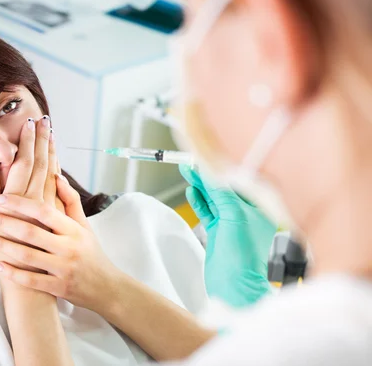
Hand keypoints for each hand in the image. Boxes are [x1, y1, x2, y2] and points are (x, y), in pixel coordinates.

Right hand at [0, 116, 61, 272]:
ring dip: (51, 152)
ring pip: (51, 173)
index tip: (32, 121)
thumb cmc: (7, 256)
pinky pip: (58, 189)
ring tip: (51, 132)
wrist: (30, 283)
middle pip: (41, 163)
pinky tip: (57, 161)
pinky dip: (57, 171)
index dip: (29, 141)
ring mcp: (49, 209)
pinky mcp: (57, 218)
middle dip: (42, 140)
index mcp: (19, 199)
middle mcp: (36, 201)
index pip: (26, 162)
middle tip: (43, 119)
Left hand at [0, 175, 119, 312]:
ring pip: (28, 256)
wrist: (107, 288)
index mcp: (73, 229)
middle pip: (30, 231)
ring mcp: (64, 269)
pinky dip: (13, 273)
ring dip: (3, 246)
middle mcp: (69, 247)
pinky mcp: (59, 288)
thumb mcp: (84, 226)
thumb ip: (70, 201)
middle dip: (3, 222)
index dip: (19, 202)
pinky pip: (32, 281)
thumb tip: (56, 175)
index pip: (43, 210)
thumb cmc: (92, 252)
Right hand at [179, 165, 276, 307]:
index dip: (219, 169)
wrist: (235, 287)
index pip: (237, 182)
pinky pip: (208, 212)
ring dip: (200, 186)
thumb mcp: (234, 216)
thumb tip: (211, 173)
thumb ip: (222, 193)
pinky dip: (199, 201)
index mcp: (259, 208)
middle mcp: (247, 214)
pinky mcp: (219, 233)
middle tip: (190, 162)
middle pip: (223, 188)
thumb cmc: (244, 256)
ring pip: (213, 199)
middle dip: (206, 175)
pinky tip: (191, 191)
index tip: (203, 159)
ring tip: (186, 171)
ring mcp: (232, 224)